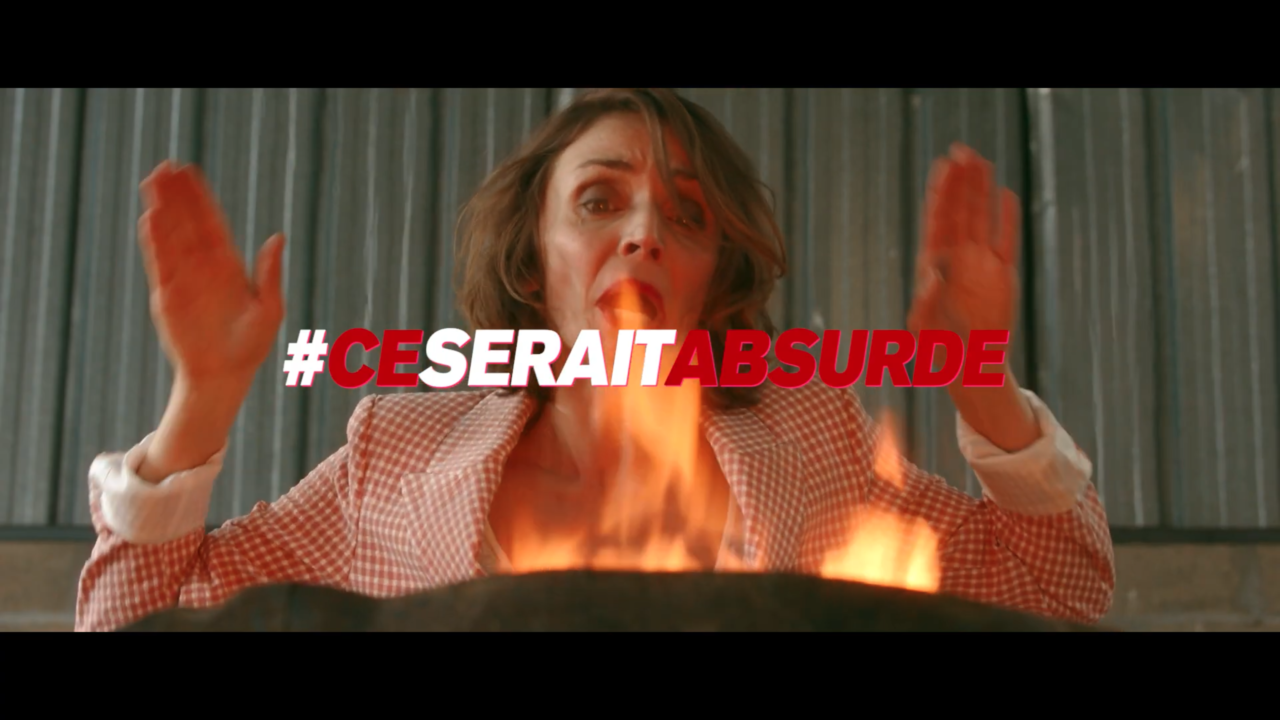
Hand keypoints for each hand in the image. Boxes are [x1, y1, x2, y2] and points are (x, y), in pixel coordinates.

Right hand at [139, 162, 284, 385]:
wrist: (224, 377)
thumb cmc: (250, 347)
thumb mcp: (269, 309)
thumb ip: (269, 273)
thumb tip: (277, 237)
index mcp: (228, 266)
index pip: (212, 223)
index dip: (200, 198)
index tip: (190, 172)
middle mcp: (203, 269)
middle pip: (187, 224)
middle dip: (177, 196)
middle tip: (165, 166)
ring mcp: (183, 281)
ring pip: (170, 238)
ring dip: (162, 212)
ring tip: (152, 183)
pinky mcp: (167, 297)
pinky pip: (160, 265)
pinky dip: (155, 244)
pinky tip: (150, 220)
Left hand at [908, 144, 1038, 451]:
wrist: (968, 368)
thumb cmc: (937, 351)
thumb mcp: (922, 330)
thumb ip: (924, 301)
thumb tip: (932, 273)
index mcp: (933, 267)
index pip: (936, 223)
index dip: (940, 194)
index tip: (943, 167)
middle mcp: (956, 260)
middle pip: (959, 213)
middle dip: (961, 183)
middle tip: (964, 150)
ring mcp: (980, 266)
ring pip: (982, 220)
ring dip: (983, 192)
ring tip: (983, 161)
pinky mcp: (1003, 277)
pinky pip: (1006, 242)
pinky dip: (1008, 220)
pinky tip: (1007, 195)